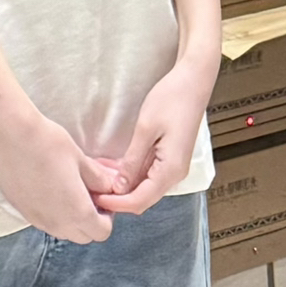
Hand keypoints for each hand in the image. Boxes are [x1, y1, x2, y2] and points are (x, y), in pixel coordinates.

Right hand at [0, 100, 120, 242]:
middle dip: (90, 220)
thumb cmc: (49, 144)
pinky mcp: (21, 211)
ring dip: (70, 219)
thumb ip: (98, 180)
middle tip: (88, 194)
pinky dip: (52, 213)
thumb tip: (107, 188)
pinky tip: (48, 188)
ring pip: (62, 231)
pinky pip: (43, 221)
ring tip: (67, 191)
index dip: (107, 217)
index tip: (102, 197)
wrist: (10, 135)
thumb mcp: (81, 160)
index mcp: (77, 212)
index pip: (101, 232)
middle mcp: (56, 223)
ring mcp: (36, 219)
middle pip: (82, 236)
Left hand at [97, 55, 215, 215]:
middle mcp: (174, 174)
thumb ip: (132, 161)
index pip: (140, 200)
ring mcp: (173, 167)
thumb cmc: (172, 100)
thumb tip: (119, 187)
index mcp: (171, 170)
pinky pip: (148, 175)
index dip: (116, 204)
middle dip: (117, 198)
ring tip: (97, 177)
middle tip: (92, 189)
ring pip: (144, 188)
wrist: (192, 82)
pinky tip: (110, 167)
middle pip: (142, 198)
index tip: (94, 199)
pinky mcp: (169, 159)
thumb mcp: (145, 130)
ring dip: (122, 186)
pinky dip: (129, 174)